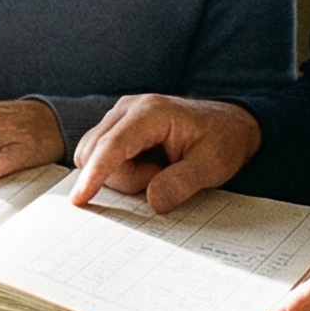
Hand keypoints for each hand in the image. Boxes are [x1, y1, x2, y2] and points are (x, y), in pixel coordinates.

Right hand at [69, 94, 261, 212]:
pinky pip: (101, 156)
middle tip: (162, 178)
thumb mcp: (212, 166)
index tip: (80, 199)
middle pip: (99, 154)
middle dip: (125, 180)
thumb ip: (182, 183)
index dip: (95, 173)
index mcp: (152, 112)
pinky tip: (147, 169)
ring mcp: (120, 116)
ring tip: (158, 172)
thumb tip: (152, 201)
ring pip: (96, 157)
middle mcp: (129, 108)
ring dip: (123, 176)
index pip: (113, 145)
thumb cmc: (222, 140)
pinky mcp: (117, 128)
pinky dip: (119, 171)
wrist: (229, 125)